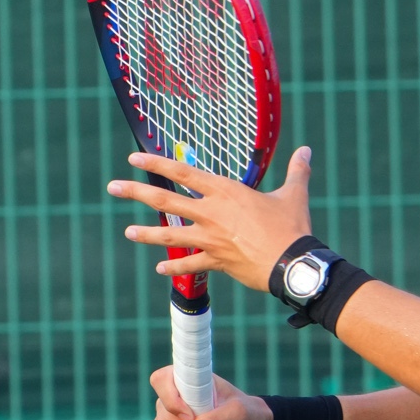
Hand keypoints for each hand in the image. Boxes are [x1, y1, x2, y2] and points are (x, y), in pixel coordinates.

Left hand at [108, 146, 315, 292]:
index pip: (183, 172)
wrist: (293, 262)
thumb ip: (296, 170)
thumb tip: (306, 150)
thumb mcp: (294, 194)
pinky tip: (160, 269)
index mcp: (225, 191)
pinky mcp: (216, 261)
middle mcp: (211, 213)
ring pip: (169, 235)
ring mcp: (210, 238)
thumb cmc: (293, 227)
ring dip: (146, 234)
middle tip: (113, 187)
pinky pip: (190, 265)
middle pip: (165, 200)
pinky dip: (175, 268)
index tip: (134, 158)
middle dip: (135, 192)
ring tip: (127, 232)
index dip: (156, 163)